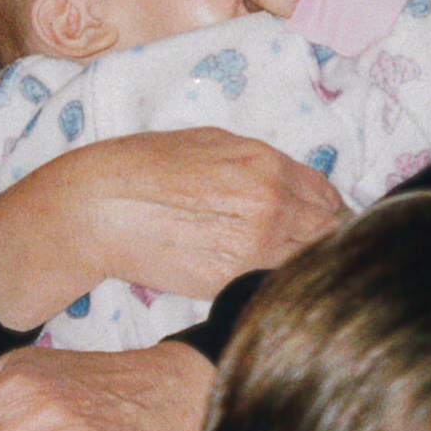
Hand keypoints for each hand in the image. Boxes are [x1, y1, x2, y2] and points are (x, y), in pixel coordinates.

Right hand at [0, 129, 345, 330]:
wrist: (99, 207)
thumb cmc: (145, 169)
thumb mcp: (210, 144)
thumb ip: (260, 166)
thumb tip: (294, 186)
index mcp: (268, 165)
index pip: (328, 198)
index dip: (329, 214)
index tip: (323, 227)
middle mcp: (272, 204)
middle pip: (330, 233)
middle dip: (325, 243)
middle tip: (311, 255)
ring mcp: (258, 245)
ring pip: (309, 263)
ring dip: (304, 268)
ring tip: (286, 271)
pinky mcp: (236, 279)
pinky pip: (276, 285)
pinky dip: (278, 286)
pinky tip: (263, 283)